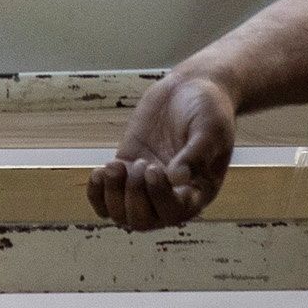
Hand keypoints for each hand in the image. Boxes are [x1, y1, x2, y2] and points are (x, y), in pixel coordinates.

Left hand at [87, 69, 237, 230]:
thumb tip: (176, 179)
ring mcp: (146, 183)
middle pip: (142, 220)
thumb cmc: (209, 109)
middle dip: (133, 196)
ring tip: (115, 167)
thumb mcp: (210, 129)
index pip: (172, 213)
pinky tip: (100, 171)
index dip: (157, 197)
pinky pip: (106, 197)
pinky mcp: (128, 167)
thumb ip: (196, 154)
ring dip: (112, 195)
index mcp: (195, 192)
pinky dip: (97, 191)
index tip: (152, 167)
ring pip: (121, 214)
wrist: (193, 87)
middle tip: (140, 163)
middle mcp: (171, 195)